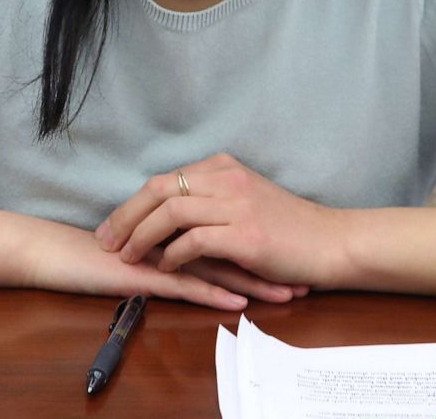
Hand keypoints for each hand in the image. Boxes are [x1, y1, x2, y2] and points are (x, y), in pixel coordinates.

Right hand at [23, 219, 297, 310]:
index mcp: (178, 225)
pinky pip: (186, 284)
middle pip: (231, 245)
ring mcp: (162, 253)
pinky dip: (214, 294)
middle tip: (304, 275)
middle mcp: (175, 235)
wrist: (61, 253)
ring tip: (287, 292)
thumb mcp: (146, 248)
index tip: (294, 256)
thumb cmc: (101, 251)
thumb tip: (207, 251)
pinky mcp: (147, 273)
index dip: (261, 240)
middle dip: (269, 261)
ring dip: (253, 281)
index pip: (227, 230)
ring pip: (217, 266)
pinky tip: (238, 303)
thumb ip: (175, 244)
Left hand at [95, 153, 347, 289]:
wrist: (330, 242)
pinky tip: (164, 268)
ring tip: (127, 256)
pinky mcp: (245, 235)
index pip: (165, 178)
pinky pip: (194, 241)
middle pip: (159, 189)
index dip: (134, 203)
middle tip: (106, 240)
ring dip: (142, 236)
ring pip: (171, 212)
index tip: (114, 225)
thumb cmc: (289, 226)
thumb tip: (168, 212)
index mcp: (224, 167)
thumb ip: (212, 197)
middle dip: (126, 216)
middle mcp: (226, 179)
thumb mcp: (247, 197)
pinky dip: (173, 255)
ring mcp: (236, 205)